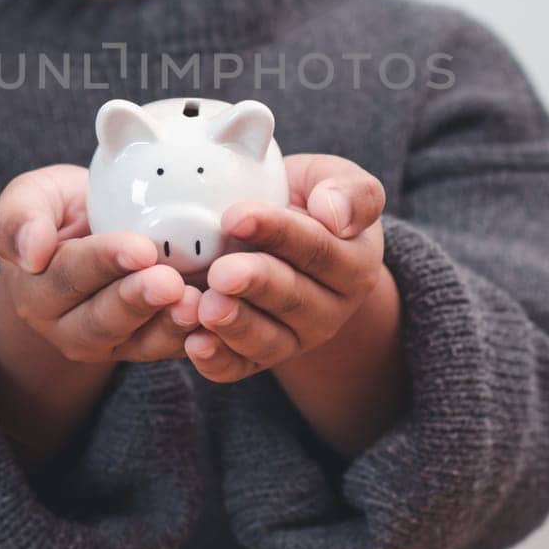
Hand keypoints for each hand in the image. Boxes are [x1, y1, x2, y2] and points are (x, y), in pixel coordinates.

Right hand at [0, 164, 202, 363]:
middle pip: (101, 318)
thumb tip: (30, 250)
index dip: (105, 262)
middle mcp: (65, 324)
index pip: (69, 274)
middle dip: (138, 300)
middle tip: (170, 283)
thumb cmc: (61, 210)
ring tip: (195, 304)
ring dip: (167, 325)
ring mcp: (106, 342)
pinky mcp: (141, 348)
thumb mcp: (31, 197)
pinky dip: (192, 339)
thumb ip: (18, 219)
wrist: (92, 230)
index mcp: (35, 286)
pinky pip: (166, 351)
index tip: (140, 249)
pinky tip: (214, 321)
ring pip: (135, 342)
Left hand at [184, 153, 386, 381]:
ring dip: (235, 325)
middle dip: (255, 284)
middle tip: (221, 273)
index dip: (278, 233)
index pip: (317, 248)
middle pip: (292, 297)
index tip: (237, 216)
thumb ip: (351, 192)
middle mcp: (330, 309)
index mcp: (354, 263)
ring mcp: (295, 338)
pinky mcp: (259, 358)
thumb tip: (333, 214)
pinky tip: (195, 344)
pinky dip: (218, 360)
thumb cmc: (307, 201)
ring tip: (206, 307)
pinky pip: (240, 367)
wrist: (285, 238)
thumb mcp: (335, 181)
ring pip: (268, 339)